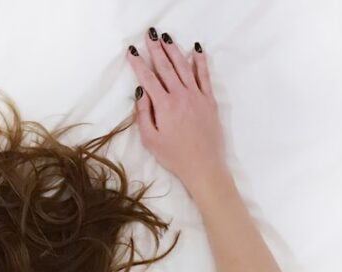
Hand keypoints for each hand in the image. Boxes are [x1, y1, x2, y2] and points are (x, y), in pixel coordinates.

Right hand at [126, 30, 228, 193]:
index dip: (139, 64)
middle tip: (149, 35)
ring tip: (167, 37)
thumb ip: (143, 115)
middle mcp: (181, 95)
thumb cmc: (174, 156)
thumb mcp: (150, 139)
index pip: (148, 79)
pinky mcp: (209, 100)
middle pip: (166, 67)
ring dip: (174, 50)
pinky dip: (200, 62)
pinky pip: (204, 76)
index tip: (132, 52)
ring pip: (184, 67)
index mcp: (164, 105)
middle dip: (156, 50)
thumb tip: (140, 93)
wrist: (203, 165)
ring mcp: (197, 96)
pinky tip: (196, 50)